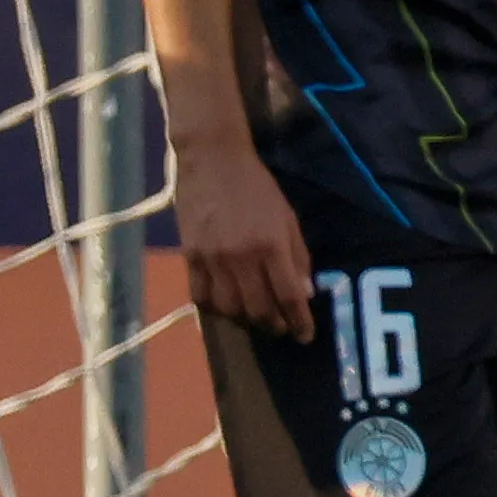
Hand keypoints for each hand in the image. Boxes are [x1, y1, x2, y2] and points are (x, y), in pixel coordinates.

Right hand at [171, 137, 314, 339]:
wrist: (212, 160)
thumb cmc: (256, 186)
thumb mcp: (287, 217)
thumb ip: (298, 256)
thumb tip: (306, 293)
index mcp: (271, 245)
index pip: (290, 296)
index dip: (300, 322)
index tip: (305, 336)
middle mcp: (242, 257)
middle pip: (259, 309)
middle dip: (274, 325)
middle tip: (281, 327)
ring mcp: (213, 259)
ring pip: (229, 309)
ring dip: (245, 320)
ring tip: (254, 316)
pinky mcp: (190, 256)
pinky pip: (201, 297)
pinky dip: (215, 308)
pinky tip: (225, 306)